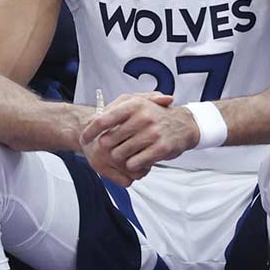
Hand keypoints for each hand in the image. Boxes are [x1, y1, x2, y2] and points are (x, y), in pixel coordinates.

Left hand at [78, 92, 197, 183]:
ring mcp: (153, 133)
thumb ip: (115, 109)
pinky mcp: (161, 149)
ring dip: (119, 158)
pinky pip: (134, 164)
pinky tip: (136, 161)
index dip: (90, 132)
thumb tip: (93, 120)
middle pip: (108, 141)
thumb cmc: (156, 115)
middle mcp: (143, 117)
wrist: (184, 125)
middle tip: (111, 148)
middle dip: (107, 147)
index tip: (84, 139)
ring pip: (119, 154)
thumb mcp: (137, 104)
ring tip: (125, 154)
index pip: (103, 120)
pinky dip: (131, 165)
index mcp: (134, 105)